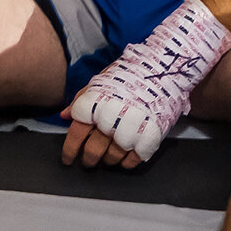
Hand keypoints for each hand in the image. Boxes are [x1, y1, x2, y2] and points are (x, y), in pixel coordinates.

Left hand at [61, 0, 230, 166]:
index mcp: (97, 104)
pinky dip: (127, 163)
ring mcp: (132, 129)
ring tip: (106, 160)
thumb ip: (82, 98)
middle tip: (87, 162)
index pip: (76, 133)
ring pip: (112, 157)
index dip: (69, 150)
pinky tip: (124, 160)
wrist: (166, 67)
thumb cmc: (132, 71)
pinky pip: (134, 159)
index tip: (67, 159)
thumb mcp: (103, 78)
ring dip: (107, 162)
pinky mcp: (150, 136)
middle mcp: (111, 118)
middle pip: (93, 150)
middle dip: (88, 159)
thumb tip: (64, 115)